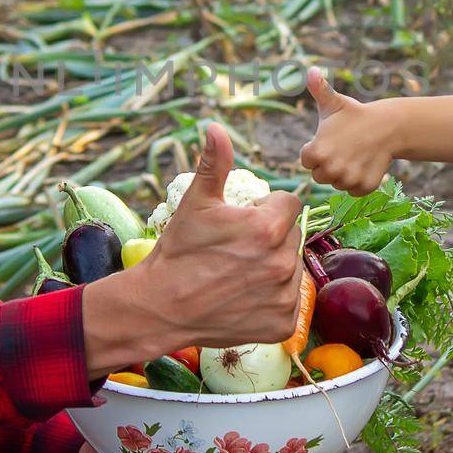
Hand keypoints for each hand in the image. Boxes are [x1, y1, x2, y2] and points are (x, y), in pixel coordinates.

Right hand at [137, 123, 303, 349]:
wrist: (161, 306)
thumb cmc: (178, 251)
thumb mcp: (196, 203)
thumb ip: (214, 163)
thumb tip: (216, 128)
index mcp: (269, 228)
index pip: (288, 204)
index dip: (265, 208)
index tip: (242, 221)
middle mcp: (284, 262)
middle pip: (291, 235)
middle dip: (270, 237)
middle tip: (236, 249)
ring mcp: (285, 296)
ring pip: (291, 267)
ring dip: (273, 267)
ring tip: (238, 273)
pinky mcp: (283, 324)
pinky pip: (289, 301)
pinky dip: (272, 299)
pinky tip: (244, 297)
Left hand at [298, 67, 392, 195]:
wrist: (389, 126)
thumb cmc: (356, 114)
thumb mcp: (333, 102)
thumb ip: (317, 89)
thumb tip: (310, 70)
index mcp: (316, 151)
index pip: (307, 161)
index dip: (317, 150)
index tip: (331, 139)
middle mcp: (330, 169)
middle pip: (320, 176)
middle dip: (329, 164)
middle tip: (344, 147)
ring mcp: (349, 179)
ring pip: (338, 184)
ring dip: (344, 173)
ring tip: (355, 154)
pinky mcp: (365, 187)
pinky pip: (354, 191)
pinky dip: (359, 181)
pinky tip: (365, 164)